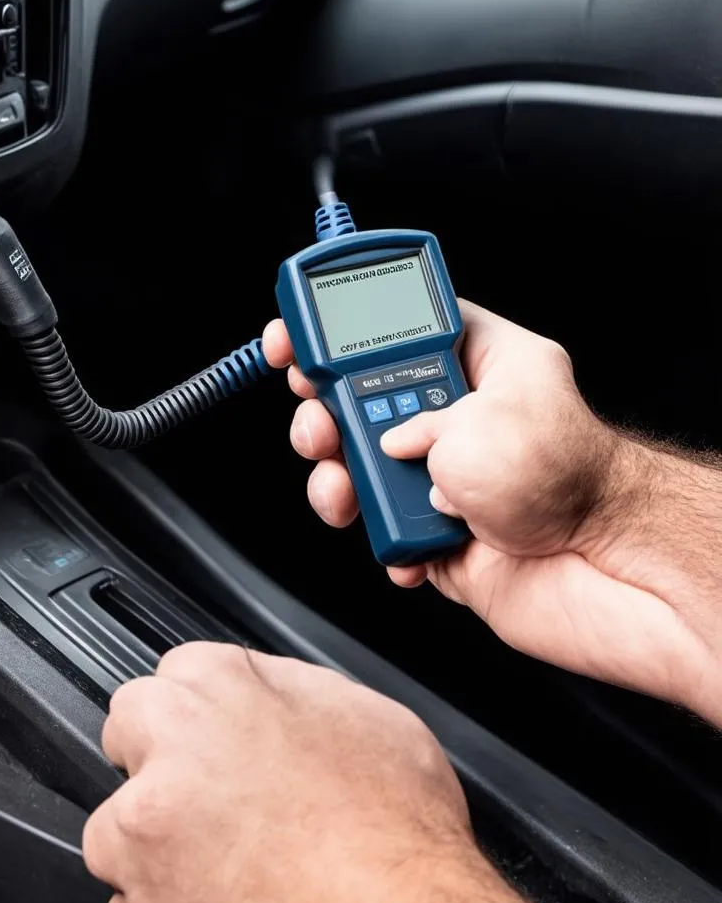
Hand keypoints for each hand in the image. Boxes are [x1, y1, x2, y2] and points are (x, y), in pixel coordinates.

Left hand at [83, 643, 531, 902]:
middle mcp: (169, 749)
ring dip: (154, 840)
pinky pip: (131, 902)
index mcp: (219, 687)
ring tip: (226, 862)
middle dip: (161, 755)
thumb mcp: (365, 714)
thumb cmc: (396, 834)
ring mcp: (143, 833)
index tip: (221, 734)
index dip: (207, 707)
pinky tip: (225, 901)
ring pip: (117, 824)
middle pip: (130, 728)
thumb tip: (262, 686)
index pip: (179, 670)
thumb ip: (288, 685)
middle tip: (217, 794)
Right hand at [262, 303, 717, 715]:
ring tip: (346, 490)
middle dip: (324, 411)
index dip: (342, 325)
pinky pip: (381, 529)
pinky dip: (377, 539)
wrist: (605, 579)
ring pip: (359, 467)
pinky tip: (399, 541)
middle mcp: (460, 416)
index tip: (297, 337)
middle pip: (361, 396)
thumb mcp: (486, 418)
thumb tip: (385, 442)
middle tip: (318, 422)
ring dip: (337, 480)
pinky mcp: (437, 532)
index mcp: (480, 363)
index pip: (399, 323)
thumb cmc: (575, 483)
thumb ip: (419, 418)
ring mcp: (445, 476)